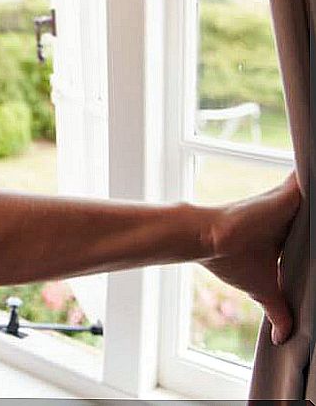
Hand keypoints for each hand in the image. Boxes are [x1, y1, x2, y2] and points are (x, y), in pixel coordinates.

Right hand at [200, 172, 301, 344]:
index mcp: (288, 235)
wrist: (208, 237)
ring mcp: (290, 201)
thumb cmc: (230, 259)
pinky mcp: (290, 194)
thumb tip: (281, 339)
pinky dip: (315, 175)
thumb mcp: (264, 288)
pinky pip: (312, 180)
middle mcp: (290, 214)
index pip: (315, 232)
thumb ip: (278, 310)